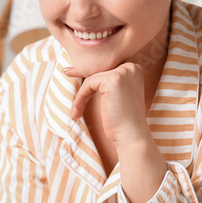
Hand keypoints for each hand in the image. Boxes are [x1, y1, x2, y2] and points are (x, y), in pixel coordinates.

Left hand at [64, 63, 166, 202]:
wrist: (131, 136)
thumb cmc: (123, 119)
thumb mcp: (117, 94)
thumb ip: (108, 80)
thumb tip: (83, 68)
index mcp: (134, 67)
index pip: (106, 66)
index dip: (90, 74)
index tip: (72, 74)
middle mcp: (131, 66)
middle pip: (98, 70)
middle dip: (82, 77)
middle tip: (66, 75)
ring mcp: (123, 72)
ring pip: (91, 78)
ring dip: (81, 96)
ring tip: (76, 111)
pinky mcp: (113, 80)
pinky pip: (88, 85)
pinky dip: (80, 99)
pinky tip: (77, 113)